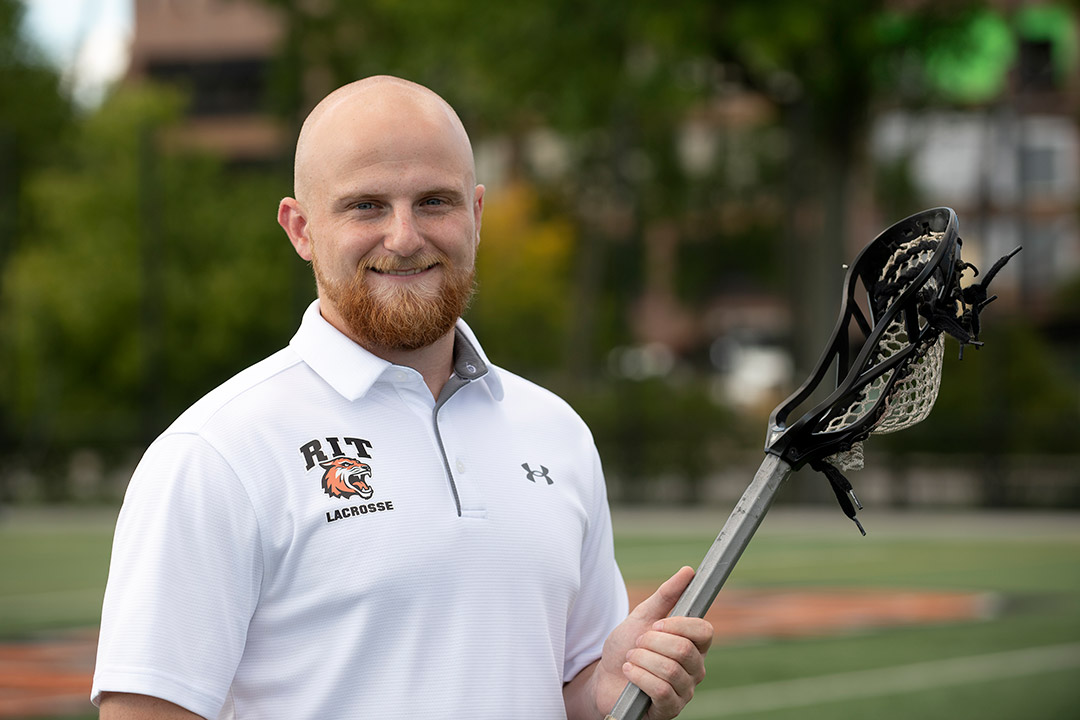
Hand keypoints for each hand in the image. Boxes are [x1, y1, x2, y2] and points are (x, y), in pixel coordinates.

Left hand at [593, 566, 713, 718]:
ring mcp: (684, 690)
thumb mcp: (642, 616)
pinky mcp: (670, 709)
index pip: (705, 631)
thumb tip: (688, 571)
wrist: (605, 679)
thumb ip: (666, 595)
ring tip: (631, 660)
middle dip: (651, 643)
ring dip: (641, 660)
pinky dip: (639, 677)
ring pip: (670, 670)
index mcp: (693, 645)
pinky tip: (629, 674)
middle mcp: (695, 668)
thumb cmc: (626, 647)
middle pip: (684, 649)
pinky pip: (661, 690)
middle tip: (637, 644)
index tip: (656, 624)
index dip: (679, 625)